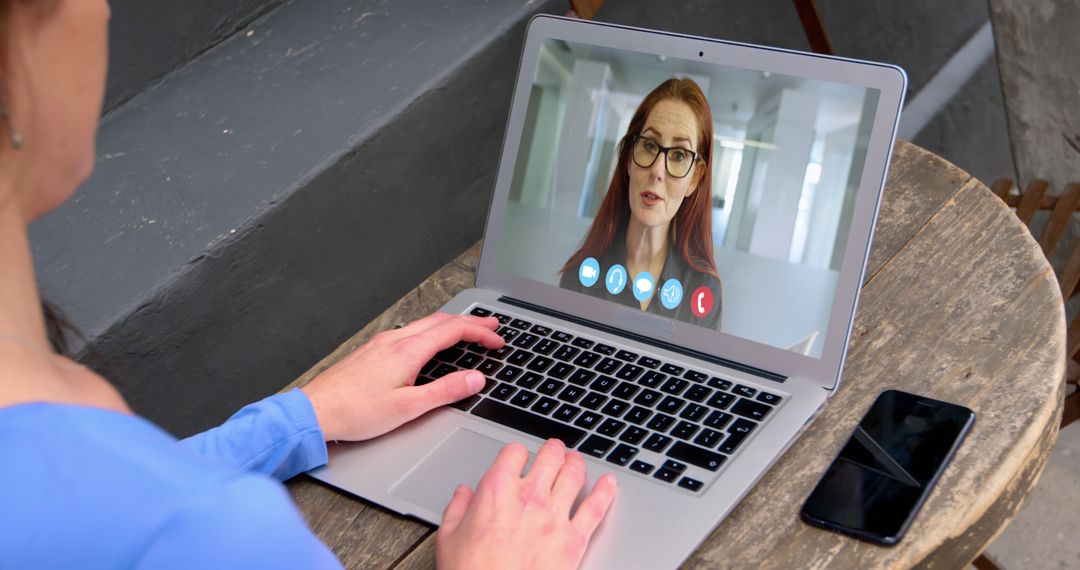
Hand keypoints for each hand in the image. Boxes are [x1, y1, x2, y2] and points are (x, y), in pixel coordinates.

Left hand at [301, 312, 502, 441]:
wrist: (315, 412)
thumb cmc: (356, 412)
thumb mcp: (408, 408)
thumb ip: (445, 391)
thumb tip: (475, 379)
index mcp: (408, 351)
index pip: (454, 331)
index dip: (481, 333)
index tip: (498, 341)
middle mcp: (395, 341)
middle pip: (441, 321)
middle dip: (470, 322)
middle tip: (492, 326)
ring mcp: (382, 343)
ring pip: (424, 324)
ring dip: (451, 325)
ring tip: (467, 330)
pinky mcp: (372, 351)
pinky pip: (410, 331)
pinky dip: (431, 331)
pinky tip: (430, 342)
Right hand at [435, 439, 617, 569]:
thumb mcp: (449, 538)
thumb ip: (457, 509)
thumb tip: (462, 494)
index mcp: (496, 491)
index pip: (514, 452)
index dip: (517, 453)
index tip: (518, 458)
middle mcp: (529, 498)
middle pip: (550, 456)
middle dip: (553, 450)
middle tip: (555, 450)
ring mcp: (554, 517)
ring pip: (574, 475)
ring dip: (576, 463)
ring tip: (576, 460)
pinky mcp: (573, 540)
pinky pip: (595, 508)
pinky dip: (606, 492)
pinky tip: (609, 484)